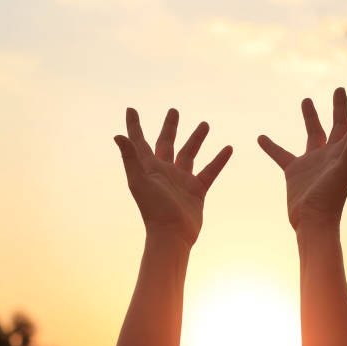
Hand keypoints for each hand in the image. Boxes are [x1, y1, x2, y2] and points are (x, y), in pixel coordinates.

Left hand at [114, 108, 232, 246]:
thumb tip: (118, 135)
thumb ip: (130, 158)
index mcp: (149, 167)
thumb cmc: (153, 209)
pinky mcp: (196, 191)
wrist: (172, 236)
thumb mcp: (140, 181)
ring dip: (196, 139)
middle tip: (174, 111)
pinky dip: (218, 160)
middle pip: (167, 143)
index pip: (139, 142)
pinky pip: (209, 171)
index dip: (134, 126)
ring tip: (205, 124)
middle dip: (170, 127)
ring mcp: (181, 181)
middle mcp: (164, 172)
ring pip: (189, 154)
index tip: (131, 109)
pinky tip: (228, 148)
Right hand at [258, 87, 346, 231]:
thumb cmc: (330, 199)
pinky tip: (260, 138)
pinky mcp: (295, 171)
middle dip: (340, 106)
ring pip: (313, 133)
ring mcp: (312, 162)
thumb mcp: (343, 170)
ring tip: (306, 99)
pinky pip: (281, 154)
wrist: (312, 222)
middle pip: (338, 124)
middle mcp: (331, 154)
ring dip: (311, 117)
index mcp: (345, 151)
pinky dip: (271, 146)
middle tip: (339, 90)